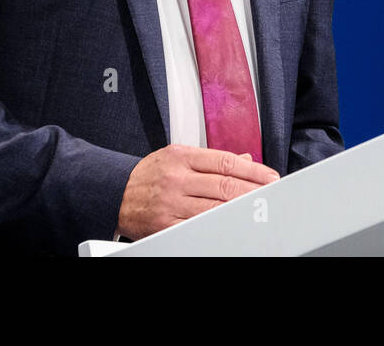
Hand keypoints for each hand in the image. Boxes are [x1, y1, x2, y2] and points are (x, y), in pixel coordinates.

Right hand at [116, 145, 278, 240]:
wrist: (113, 193)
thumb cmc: (148, 174)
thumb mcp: (176, 156)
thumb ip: (210, 159)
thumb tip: (243, 159)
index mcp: (181, 156)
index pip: (225, 162)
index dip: (253, 170)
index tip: (269, 177)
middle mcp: (176, 178)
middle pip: (224, 185)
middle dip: (253, 191)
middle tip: (271, 194)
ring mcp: (170, 203)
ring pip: (214, 208)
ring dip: (240, 209)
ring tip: (258, 208)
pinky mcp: (164, 224)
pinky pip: (197, 227)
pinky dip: (217, 227)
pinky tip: (231, 225)